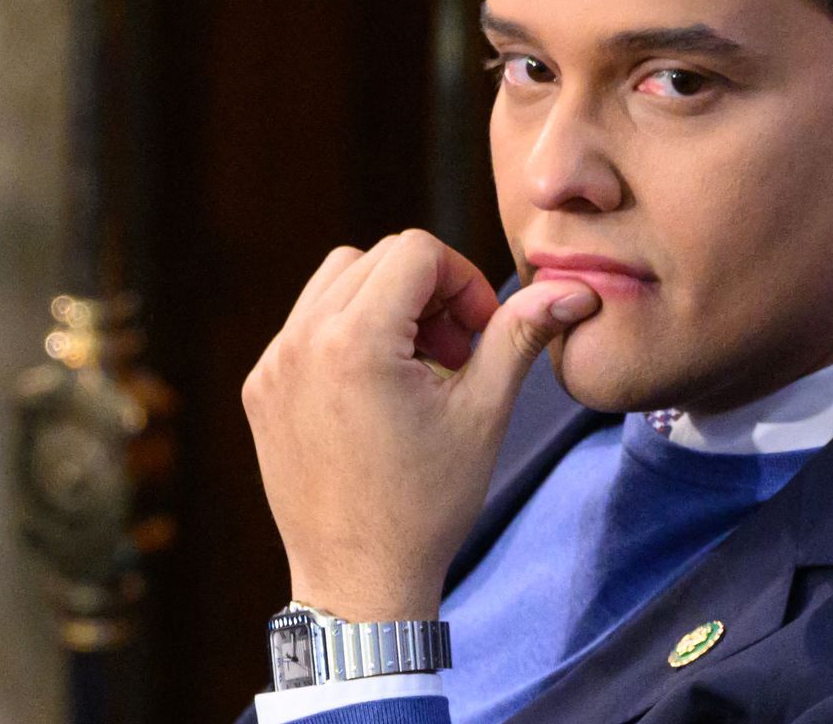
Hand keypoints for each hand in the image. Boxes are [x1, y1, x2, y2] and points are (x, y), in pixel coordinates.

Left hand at [242, 229, 600, 620]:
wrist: (359, 581)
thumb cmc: (427, 505)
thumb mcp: (482, 413)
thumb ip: (518, 335)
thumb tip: (571, 290)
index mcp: (356, 342)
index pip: (415, 251)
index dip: (461, 280)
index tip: (479, 332)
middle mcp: (301, 342)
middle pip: (376, 258)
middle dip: (426, 290)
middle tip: (454, 352)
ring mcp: (273, 365)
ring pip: (334, 280)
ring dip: (384, 302)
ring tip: (417, 365)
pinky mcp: (261, 388)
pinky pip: (305, 323)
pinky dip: (347, 332)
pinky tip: (379, 387)